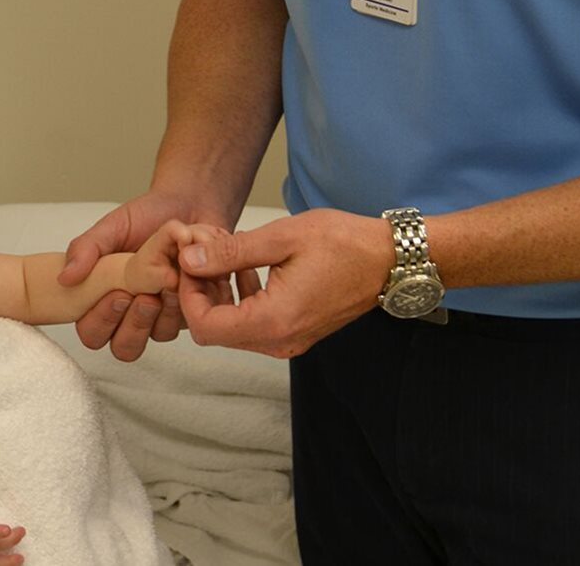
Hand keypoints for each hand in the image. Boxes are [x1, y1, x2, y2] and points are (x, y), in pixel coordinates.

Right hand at [60, 192, 230, 360]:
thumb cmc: (147, 216)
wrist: (189, 203)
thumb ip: (87, 249)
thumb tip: (65, 277)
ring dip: (164, 313)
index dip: (102, 322)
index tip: (118, 295)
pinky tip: (190, 279)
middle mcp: (131, 312)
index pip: (92, 332)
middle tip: (146, 298)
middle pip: (125, 347)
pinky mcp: (190, 310)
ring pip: (158, 336)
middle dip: (135, 325)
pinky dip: (189, 301)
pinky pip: (189, 323)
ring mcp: (162, 314)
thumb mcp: (112, 227)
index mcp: (103, 296)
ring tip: (172, 282)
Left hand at [177, 208, 393, 357]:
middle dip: (202, 293)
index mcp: (274, 321)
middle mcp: (279, 341)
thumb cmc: (344, 244)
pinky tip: (248, 269)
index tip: (192, 262)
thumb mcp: (281, 238)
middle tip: (206, 255)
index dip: (189, 294)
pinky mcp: (296, 334)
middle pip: (215, 331)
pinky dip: (241, 300)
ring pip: (232, 329)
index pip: (205, 326)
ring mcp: (289, 342)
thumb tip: (189, 259)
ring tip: (226, 256)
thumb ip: (231, 253)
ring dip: (221, 295)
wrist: (391, 259)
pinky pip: (253, 325)